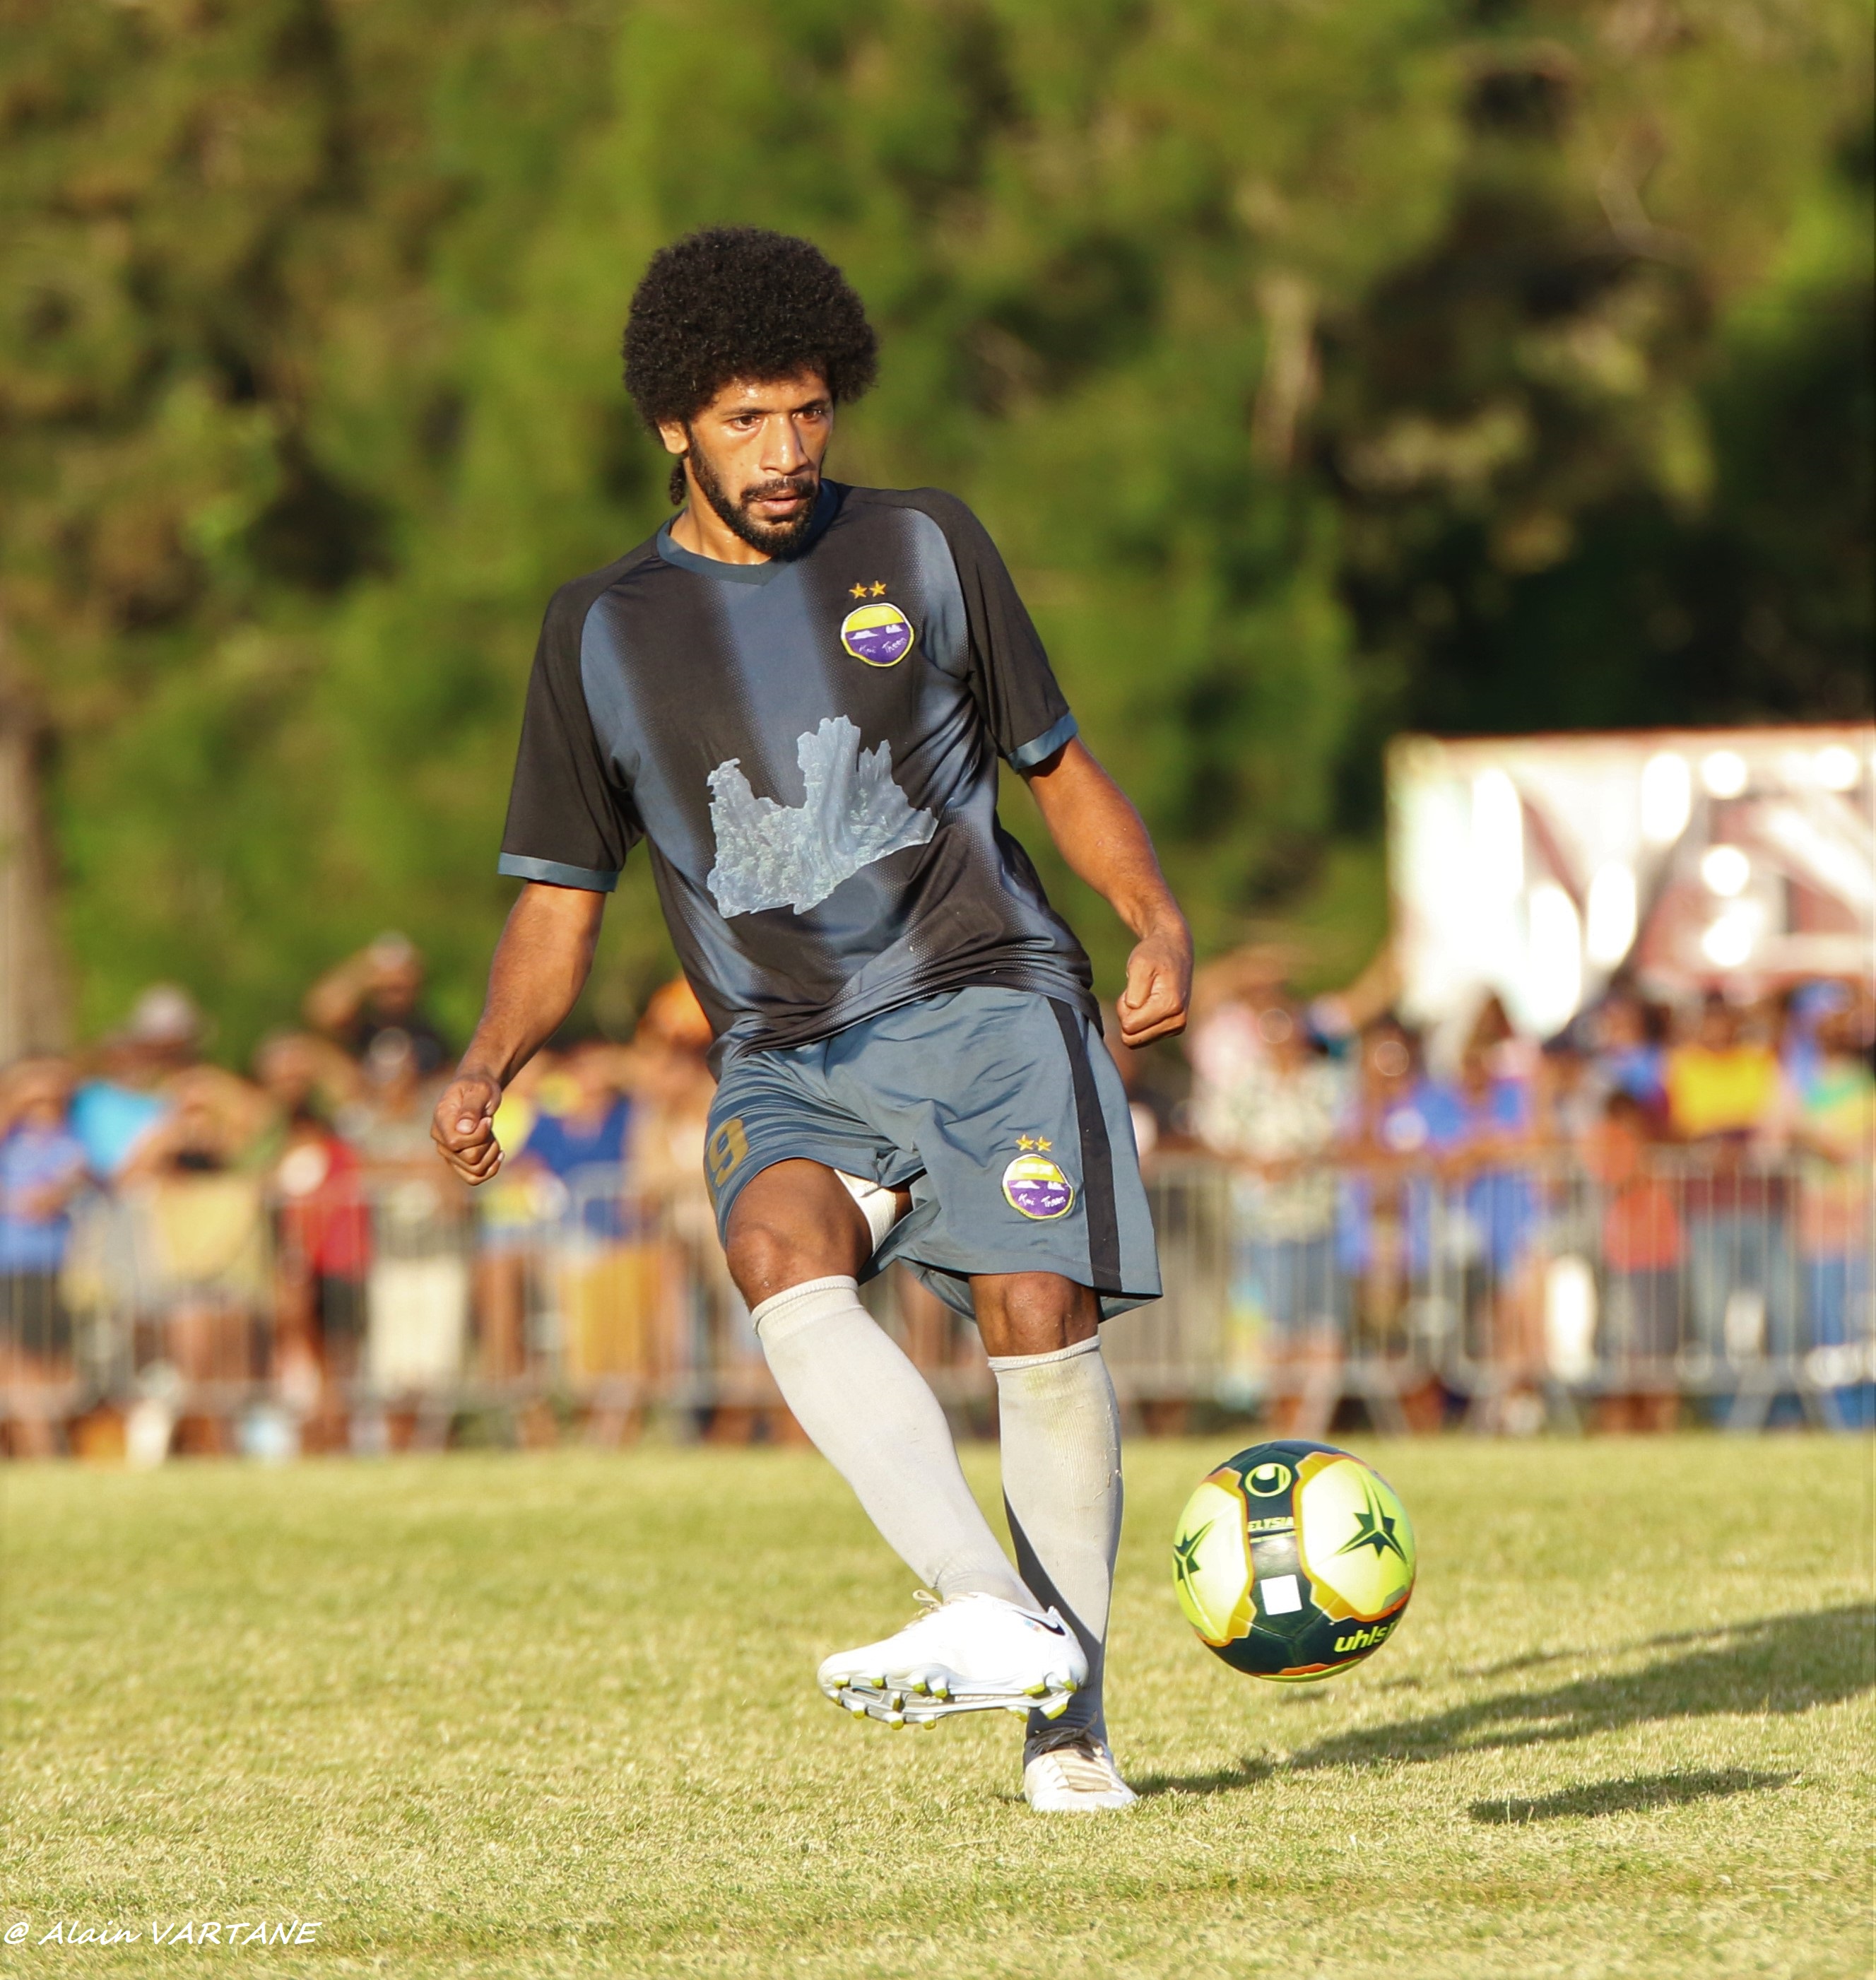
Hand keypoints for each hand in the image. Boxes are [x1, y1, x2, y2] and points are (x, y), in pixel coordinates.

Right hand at [432, 1071, 503, 1184]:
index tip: (487, 1120)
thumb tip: (464, 1129)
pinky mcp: (458, 1160)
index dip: (478, 1135)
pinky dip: (490, 1169)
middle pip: (469, 1158)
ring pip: (474, 1171)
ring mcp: (448, 1152)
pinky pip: (474, 1178)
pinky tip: (499, 1154)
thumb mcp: (479, 1091)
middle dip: (488, 1143)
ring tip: (493, 1138)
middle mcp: (440, 1139)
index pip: (456, 1142)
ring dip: (491, 1156)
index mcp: (441, 1119)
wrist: (477, 1091)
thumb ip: (471, 1108)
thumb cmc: (479, 1088)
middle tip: (489, 1125)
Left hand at [1116, 920, 1191, 1047]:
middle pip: (1132, 1038)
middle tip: (1135, 993)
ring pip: (1137, 1040)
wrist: (1175, 949)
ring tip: (1143, 996)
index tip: (1131, 989)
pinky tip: (1149, 1003)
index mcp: (1170, 1006)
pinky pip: (1144, 1037)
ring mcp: (1178, 1027)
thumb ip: (1135, 991)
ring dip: (1134, 1018)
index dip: (1123, 1007)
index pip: (1129, 1026)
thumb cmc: (1154, 954)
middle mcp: (1178, 1021)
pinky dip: (1141, 1021)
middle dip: (1127, 1016)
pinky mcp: (1174, 1028)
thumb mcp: (1139, 964)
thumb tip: (1131, 1017)